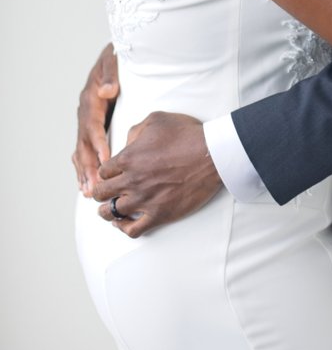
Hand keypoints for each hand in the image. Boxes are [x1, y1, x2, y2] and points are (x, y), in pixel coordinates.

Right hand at [72, 43, 118, 195]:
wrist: (110, 56)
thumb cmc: (113, 58)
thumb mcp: (112, 61)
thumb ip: (111, 75)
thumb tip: (108, 90)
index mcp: (91, 99)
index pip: (93, 126)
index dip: (99, 144)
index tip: (107, 161)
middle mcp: (85, 112)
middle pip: (84, 144)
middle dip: (89, 167)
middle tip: (95, 187)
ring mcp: (85, 121)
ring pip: (81, 151)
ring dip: (84, 172)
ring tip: (88, 192)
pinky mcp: (90, 127)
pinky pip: (83, 150)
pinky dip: (82, 168)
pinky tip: (84, 185)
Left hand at [93, 111, 222, 237]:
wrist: (212, 155)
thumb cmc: (187, 134)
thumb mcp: (157, 120)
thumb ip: (136, 130)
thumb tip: (127, 141)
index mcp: (128, 158)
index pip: (103, 171)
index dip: (105, 173)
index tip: (109, 175)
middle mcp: (131, 181)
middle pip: (101, 193)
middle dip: (101, 192)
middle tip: (106, 192)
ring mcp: (144, 200)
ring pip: (111, 213)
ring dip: (107, 212)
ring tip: (109, 210)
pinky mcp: (159, 214)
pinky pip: (133, 230)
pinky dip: (124, 229)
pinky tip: (124, 223)